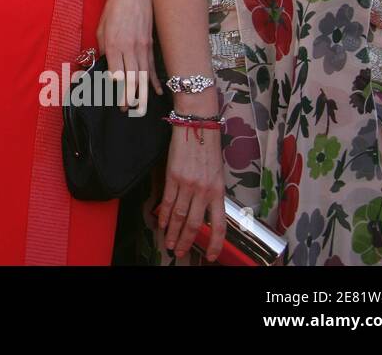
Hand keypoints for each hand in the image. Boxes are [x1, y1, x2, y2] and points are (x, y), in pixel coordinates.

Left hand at [96, 0, 160, 109]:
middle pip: (131, 78)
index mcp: (113, 44)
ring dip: (143, 93)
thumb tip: (105, 64)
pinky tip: (158, 92)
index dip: (116, 90)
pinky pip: (153, 65)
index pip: (116, 74)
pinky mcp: (151, 43)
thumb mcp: (101, 26)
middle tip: (127, 111)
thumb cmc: (114, 7)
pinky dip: (156, 80)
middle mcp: (129, 47)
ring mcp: (142, 46)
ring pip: (144, 75)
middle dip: (130, 97)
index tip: (115, 102)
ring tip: (141, 108)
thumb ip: (103, 47)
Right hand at [157, 123, 225, 261]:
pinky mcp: (173, 176)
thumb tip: (205, 211)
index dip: (216, 243)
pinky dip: (164, 214)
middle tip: (180, 252)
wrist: (197, 126)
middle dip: (186, 241)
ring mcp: (188, 184)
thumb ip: (212, 193)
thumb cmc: (208, 148)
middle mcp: (204, 190)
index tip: (210, 255)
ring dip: (173, 232)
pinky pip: (168, 201)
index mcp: (219, 191)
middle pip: (196, 224)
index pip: (220, 225)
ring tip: (168, 243)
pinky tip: (161, 223)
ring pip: (180, 216)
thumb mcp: (218, 174)